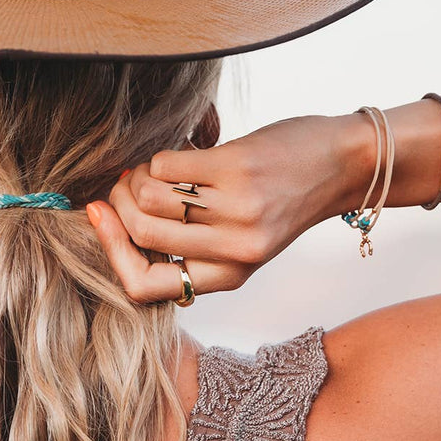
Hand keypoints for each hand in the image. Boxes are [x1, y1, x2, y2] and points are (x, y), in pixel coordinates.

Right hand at [86, 113, 371, 302]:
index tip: (98, 217)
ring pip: (148, 198)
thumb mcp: (242, 242)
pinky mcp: (238, 171)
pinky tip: (181, 153)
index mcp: (229, 277)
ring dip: (137, 176)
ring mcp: (236, 211)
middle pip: (140, 234)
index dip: (110, 251)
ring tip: (153, 169)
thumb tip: (115, 223)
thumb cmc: (283, 198)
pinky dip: (161, 157)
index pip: (143, 287)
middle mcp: (233, 252)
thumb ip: (192, 246)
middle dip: (118, 203)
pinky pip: (167, 165)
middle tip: (125, 184)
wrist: (342, 164)